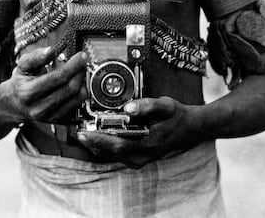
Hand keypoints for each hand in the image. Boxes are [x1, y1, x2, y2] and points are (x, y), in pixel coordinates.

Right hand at [4, 47, 87, 124]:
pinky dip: (80, 93)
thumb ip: (36, 56)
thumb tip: (51, 51)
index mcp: (29, 93)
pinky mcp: (58, 121)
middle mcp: (39, 108)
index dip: (73, 65)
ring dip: (82, 82)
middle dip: (80, 72)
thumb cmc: (21, 82)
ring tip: (79, 72)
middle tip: (83, 61)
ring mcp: (49, 118)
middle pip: (70, 89)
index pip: (58, 78)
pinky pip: (78, 106)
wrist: (14, 104)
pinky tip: (75, 84)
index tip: (82, 55)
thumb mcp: (23, 65)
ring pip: (77, 98)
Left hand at [77, 96, 202, 168]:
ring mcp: (139, 159)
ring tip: (81, 131)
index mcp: (147, 144)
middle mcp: (141, 156)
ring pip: (111, 155)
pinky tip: (95, 135)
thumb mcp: (166, 105)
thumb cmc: (176, 116)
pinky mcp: (137, 158)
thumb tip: (129, 107)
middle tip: (75, 130)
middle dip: (90, 141)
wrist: (189, 129)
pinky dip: (104, 146)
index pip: (116, 145)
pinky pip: (116, 154)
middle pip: (109, 152)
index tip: (83, 131)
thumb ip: (148, 105)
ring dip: (95, 144)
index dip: (97, 139)